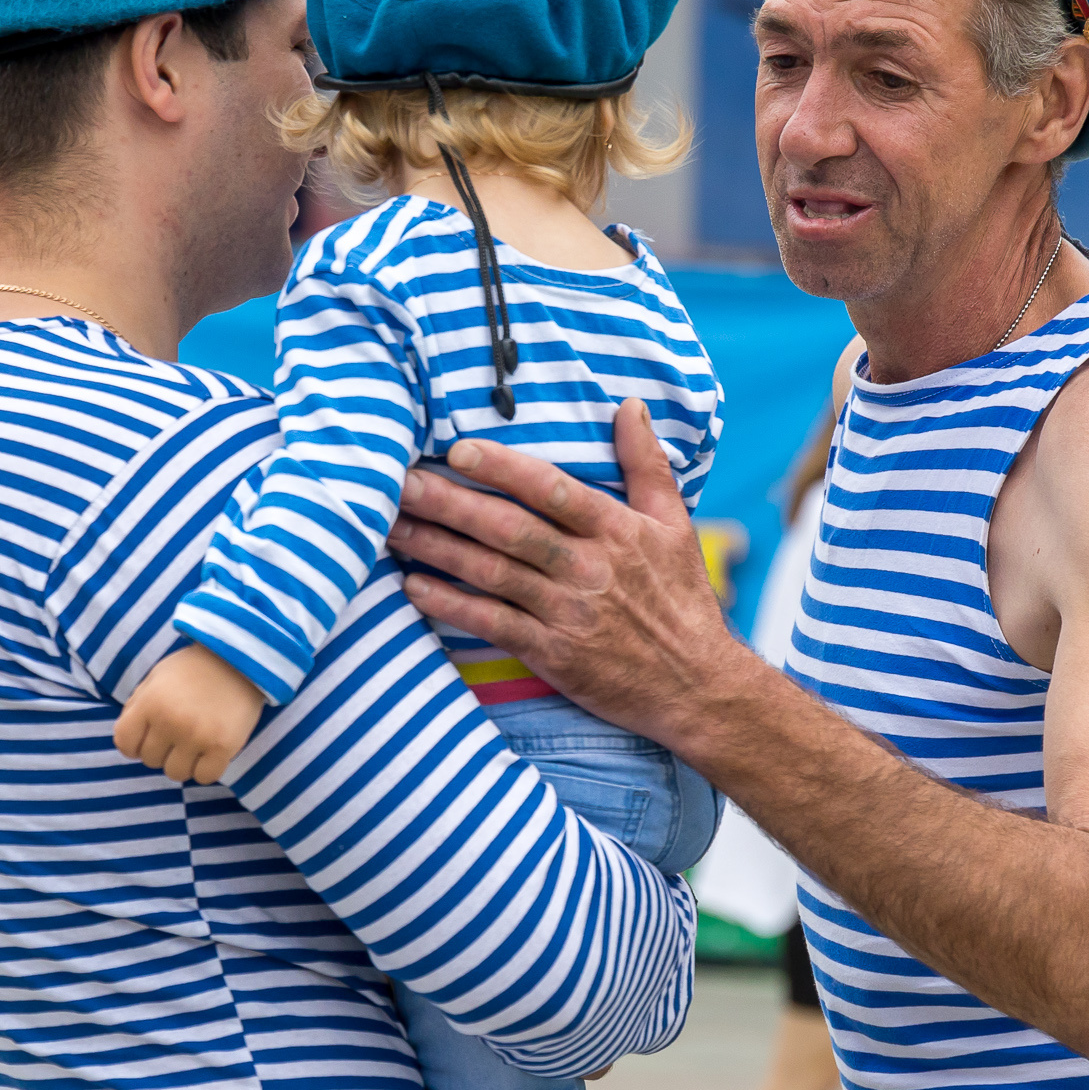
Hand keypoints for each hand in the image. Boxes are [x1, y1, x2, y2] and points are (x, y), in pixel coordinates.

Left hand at [113, 645, 265, 783]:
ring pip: (176, 773)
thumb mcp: (157, 677)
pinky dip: (206, 769)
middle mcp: (170, 722)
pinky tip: (211, 752)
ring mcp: (197, 736)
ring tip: (195, 743)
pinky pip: (204, 777)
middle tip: (179, 733)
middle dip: (162, 750)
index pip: (125, 744)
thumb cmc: (195, 668)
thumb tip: (129, 740)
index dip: (134, 744)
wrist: (241, 659)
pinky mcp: (223, 747)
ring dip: (183, 762)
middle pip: (150, 760)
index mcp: (150, 703)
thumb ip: (138, 706)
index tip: (150, 737)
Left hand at [387, 400, 758, 751]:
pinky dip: (452, 605)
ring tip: (392, 525)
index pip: (552, 489)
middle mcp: (588, 568)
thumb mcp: (676, 525)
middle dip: (450, 503)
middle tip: (400, 482)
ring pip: (492, 573)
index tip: (459, 450)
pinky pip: (492, 624)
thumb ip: (647, 464)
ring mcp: (568, 613)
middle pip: (509, 529)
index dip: (504, 469)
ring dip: (438, 548)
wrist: (696, 685)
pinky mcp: (553, 654)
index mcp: (616, 530)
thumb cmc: (682, 600)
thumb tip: (630, 404)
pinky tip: (414, 586)